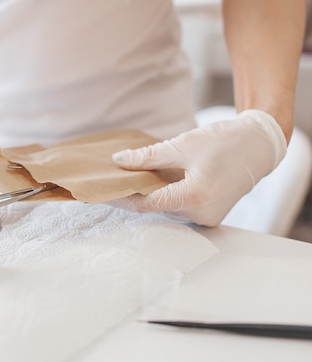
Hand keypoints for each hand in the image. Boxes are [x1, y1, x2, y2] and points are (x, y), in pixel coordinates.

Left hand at [110, 110, 286, 225]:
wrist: (259, 146)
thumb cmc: (224, 142)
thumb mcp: (182, 145)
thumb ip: (148, 157)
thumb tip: (118, 162)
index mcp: (194, 198)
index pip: (146, 204)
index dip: (123, 197)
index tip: (104, 190)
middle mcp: (201, 214)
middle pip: (156, 207)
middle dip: (135, 194)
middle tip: (113, 182)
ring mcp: (206, 219)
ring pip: (167, 209)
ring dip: (150, 195)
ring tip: (130, 181)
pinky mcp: (209, 216)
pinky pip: (180, 209)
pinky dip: (166, 197)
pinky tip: (154, 185)